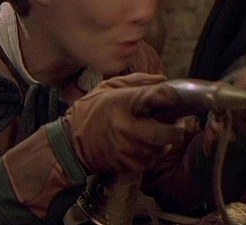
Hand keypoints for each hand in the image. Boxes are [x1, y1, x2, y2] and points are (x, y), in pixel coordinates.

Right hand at [64, 72, 185, 172]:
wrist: (68, 144)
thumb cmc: (89, 112)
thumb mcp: (109, 87)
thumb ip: (137, 81)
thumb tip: (163, 80)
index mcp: (122, 103)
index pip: (156, 97)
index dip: (170, 96)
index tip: (174, 97)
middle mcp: (126, 127)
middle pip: (166, 133)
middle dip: (176, 129)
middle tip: (177, 123)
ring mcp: (127, 149)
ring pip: (161, 148)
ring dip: (164, 142)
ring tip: (157, 133)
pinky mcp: (126, 165)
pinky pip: (150, 161)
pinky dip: (152, 153)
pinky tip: (144, 145)